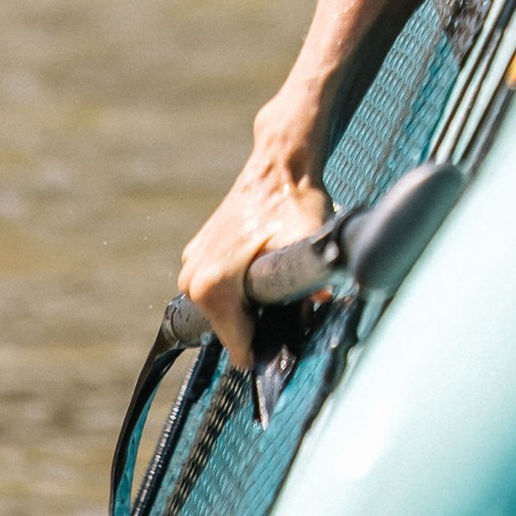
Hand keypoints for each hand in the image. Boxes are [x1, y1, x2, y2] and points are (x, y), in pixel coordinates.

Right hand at [179, 145, 330, 373]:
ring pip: (224, 310)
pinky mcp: (196, 253)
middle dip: (259, 326)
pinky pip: (218, 289)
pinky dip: (239, 289)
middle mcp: (192, 279)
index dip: (268, 350)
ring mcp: (191, 265)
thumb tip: (324, 297)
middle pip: (230, 330)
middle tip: (288, 304)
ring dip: (249, 308)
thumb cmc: (294, 204)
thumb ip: (315, 276)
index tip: (290, 337)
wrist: (280, 165)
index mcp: (212, 286)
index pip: (239, 348)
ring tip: (276, 285)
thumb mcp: (309, 241)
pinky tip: (262, 271)